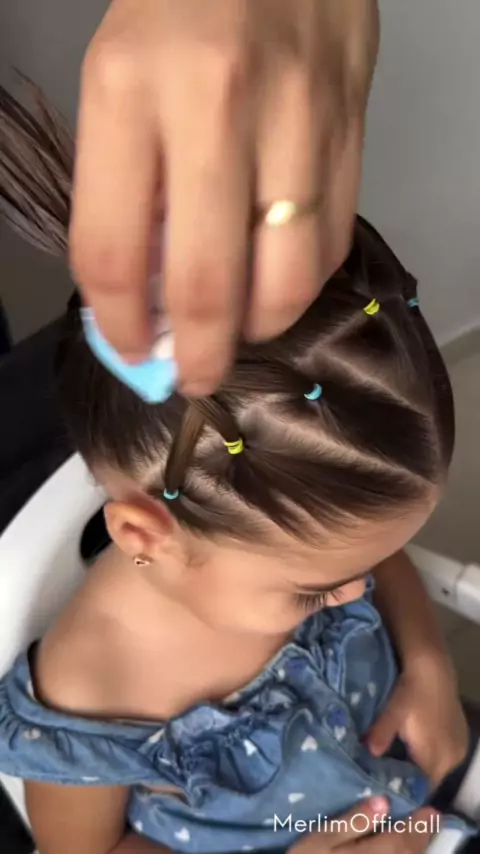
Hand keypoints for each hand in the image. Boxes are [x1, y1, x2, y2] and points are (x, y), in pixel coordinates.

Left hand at [70, 0, 378, 394]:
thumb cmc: (176, 9)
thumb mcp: (118, 84)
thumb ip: (128, 190)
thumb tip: (148, 297)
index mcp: (129, 90)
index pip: (114, 251)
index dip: (119, 324)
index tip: (129, 350)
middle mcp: (215, 106)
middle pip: (208, 284)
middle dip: (198, 356)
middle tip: (193, 377)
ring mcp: (295, 119)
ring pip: (286, 279)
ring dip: (258, 328)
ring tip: (239, 330)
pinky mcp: (350, 129)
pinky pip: (331, 242)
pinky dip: (301, 282)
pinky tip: (278, 278)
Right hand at [290, 799, 438, 852]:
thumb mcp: (322, 838)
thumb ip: (353, 821)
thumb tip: (383, 801)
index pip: (402, 839)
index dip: (418, 825)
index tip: (430, 809)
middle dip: (420, 837)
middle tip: (430, 818)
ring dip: (415, 849)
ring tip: (419, 833)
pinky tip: (401, 851)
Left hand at [366, 655, 468, 786]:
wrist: (433, 666)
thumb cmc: (410, 691)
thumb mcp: (392, 711)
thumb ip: (380, 734)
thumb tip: (367, 752)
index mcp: (434, 757)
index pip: (419, 789)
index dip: (402, 790)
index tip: (383, 787)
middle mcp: (451, 759)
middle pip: (428, 781)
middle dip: (409, 779)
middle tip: (385, 774)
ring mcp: (459, 749)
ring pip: (436, 769)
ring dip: (420, 767)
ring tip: (396, 760)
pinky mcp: (461, 738)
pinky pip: (444, 757)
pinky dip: (430, 755)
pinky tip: (414, 745)